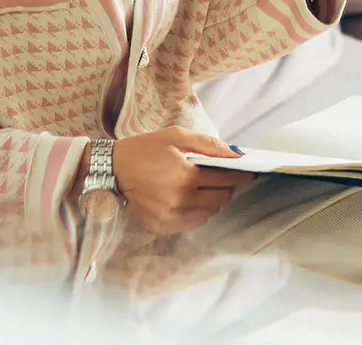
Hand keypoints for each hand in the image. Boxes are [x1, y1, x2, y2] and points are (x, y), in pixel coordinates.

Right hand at [111, 128, 254, 233]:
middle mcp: (181, 200)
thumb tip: (235, 153)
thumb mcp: (176, 136)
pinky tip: (193, 199)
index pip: (225, 179)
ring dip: (213, 200)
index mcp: (186, 176)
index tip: (248, 172)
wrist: (113, 169)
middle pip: (220, 198)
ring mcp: (172, 216)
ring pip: (209, 213)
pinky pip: (194, 222)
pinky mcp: (164, 225)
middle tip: (225, 178)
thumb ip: (207, 144)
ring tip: (206, 187)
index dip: (239, 175)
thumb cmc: (144, 149)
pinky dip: (199, 212)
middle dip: (227, 187)